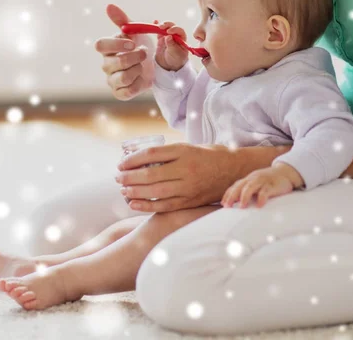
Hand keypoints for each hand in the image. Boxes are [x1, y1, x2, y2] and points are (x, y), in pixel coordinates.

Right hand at [95, 4, 154, 100]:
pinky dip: (139, 83)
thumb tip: (109, 6)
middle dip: (135, 57)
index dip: (116, 44)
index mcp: (107, 48)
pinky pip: (128, 91)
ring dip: (138, 69)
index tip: (132, 42)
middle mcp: (106, 64)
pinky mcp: (120, 93)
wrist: (155, 65)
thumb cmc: (141, 45)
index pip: (100, 45)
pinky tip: (142, 77)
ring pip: (123, 77)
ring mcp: (112, 80)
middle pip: (115, 62)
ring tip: (143, 65)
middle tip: (145, 52)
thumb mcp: (135, 31)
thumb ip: (122, 20)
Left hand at [115, 143, 236, 211]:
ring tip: (123, 190)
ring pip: (155, 191)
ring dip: (134, 192)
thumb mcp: (189, 147)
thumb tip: (139, 158)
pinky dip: (146, 205)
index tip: (121, 163)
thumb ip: (168, 153)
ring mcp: (188, 187)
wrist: (235, 171)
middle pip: (150, 174)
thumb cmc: (209, 156)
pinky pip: (164, 205)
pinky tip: (133, 204)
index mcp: (185, 151)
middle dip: (129, 177)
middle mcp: (186, 169)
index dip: (132, 159)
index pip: (151, 154)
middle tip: (118, 177)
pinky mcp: (190, 201)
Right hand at [153, 20, 188, 70]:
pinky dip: (156, 27)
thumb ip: (172, 45)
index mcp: (182, 38)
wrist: (169, 66)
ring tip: (157, 26)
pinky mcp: (161, 39)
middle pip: (172, 27)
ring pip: (165, 28)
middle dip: (167, 25)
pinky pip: (159, 32)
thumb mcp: (175, 53)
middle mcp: (175, 36)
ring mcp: (167, 37)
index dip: (174, 29)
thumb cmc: (176, 60)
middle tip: (161, 27)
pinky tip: (155, 22)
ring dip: (162, 25)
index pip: (179, 31)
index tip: (169, 31)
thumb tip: (168, 36)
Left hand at [221, 163, 303, 208]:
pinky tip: (259, 205)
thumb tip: (237, 203)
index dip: (228, 195)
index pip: (235, 186)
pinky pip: (265, 191)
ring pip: (250, 187)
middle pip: (240, 186)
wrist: (285, 172)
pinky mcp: (272, 185)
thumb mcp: (256, 183)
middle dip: (232, 196)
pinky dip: (261, 198)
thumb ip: (247, 191)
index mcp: (248, 179)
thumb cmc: (269, 180)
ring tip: (242, 207)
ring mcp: (262, 181)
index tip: (223, 204)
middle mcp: (253, 179)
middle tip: (228, 206)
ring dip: (244, 197)